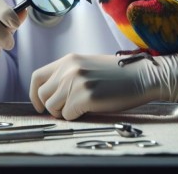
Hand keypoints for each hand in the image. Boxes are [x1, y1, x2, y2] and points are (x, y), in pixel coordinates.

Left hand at [29, 53, 177, 119]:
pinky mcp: (85, 97)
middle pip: (43, 95)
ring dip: (65, 113)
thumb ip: (68, 75)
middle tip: (65, 111)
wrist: (142, 76)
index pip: (36, 77)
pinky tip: (90, 110)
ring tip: (81, 108)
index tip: (41, 104)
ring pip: (54, 107)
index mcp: (68, 60)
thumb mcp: (88, 66)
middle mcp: (68, 69)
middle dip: (51, 107)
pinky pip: (68, 115)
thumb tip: (50, 95)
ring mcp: (76, 82)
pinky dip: (77, 117)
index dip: (35, 94)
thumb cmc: (118, 75)